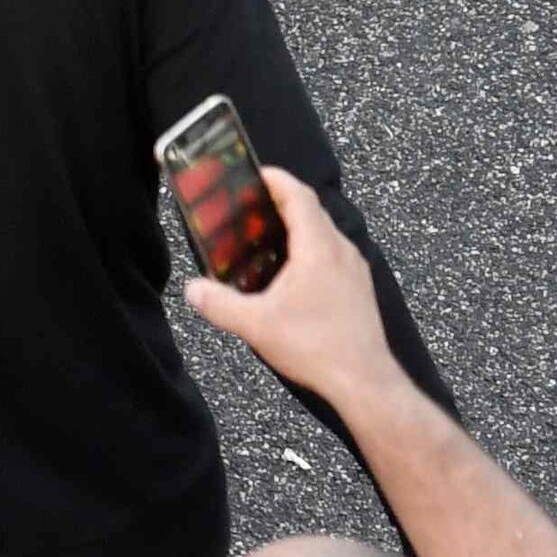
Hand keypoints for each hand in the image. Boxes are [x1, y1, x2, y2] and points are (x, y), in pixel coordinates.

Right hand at [180, 169, 400, 406]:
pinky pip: (332, 255)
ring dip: (296, 228)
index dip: (276, 179)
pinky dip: (310, 251)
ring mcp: (355, 270)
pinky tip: (290, 277)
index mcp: (318, 248)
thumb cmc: (315, 347)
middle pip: (312, 211)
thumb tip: (193, 290)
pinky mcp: (360, 290)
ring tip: (265, 241)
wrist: (364, 381)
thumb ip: (219, 304)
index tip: (255, 174)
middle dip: (281, 203)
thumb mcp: (256, 325)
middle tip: (250, 209)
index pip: (298, 196)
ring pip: (324, 234)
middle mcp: (341, 251)